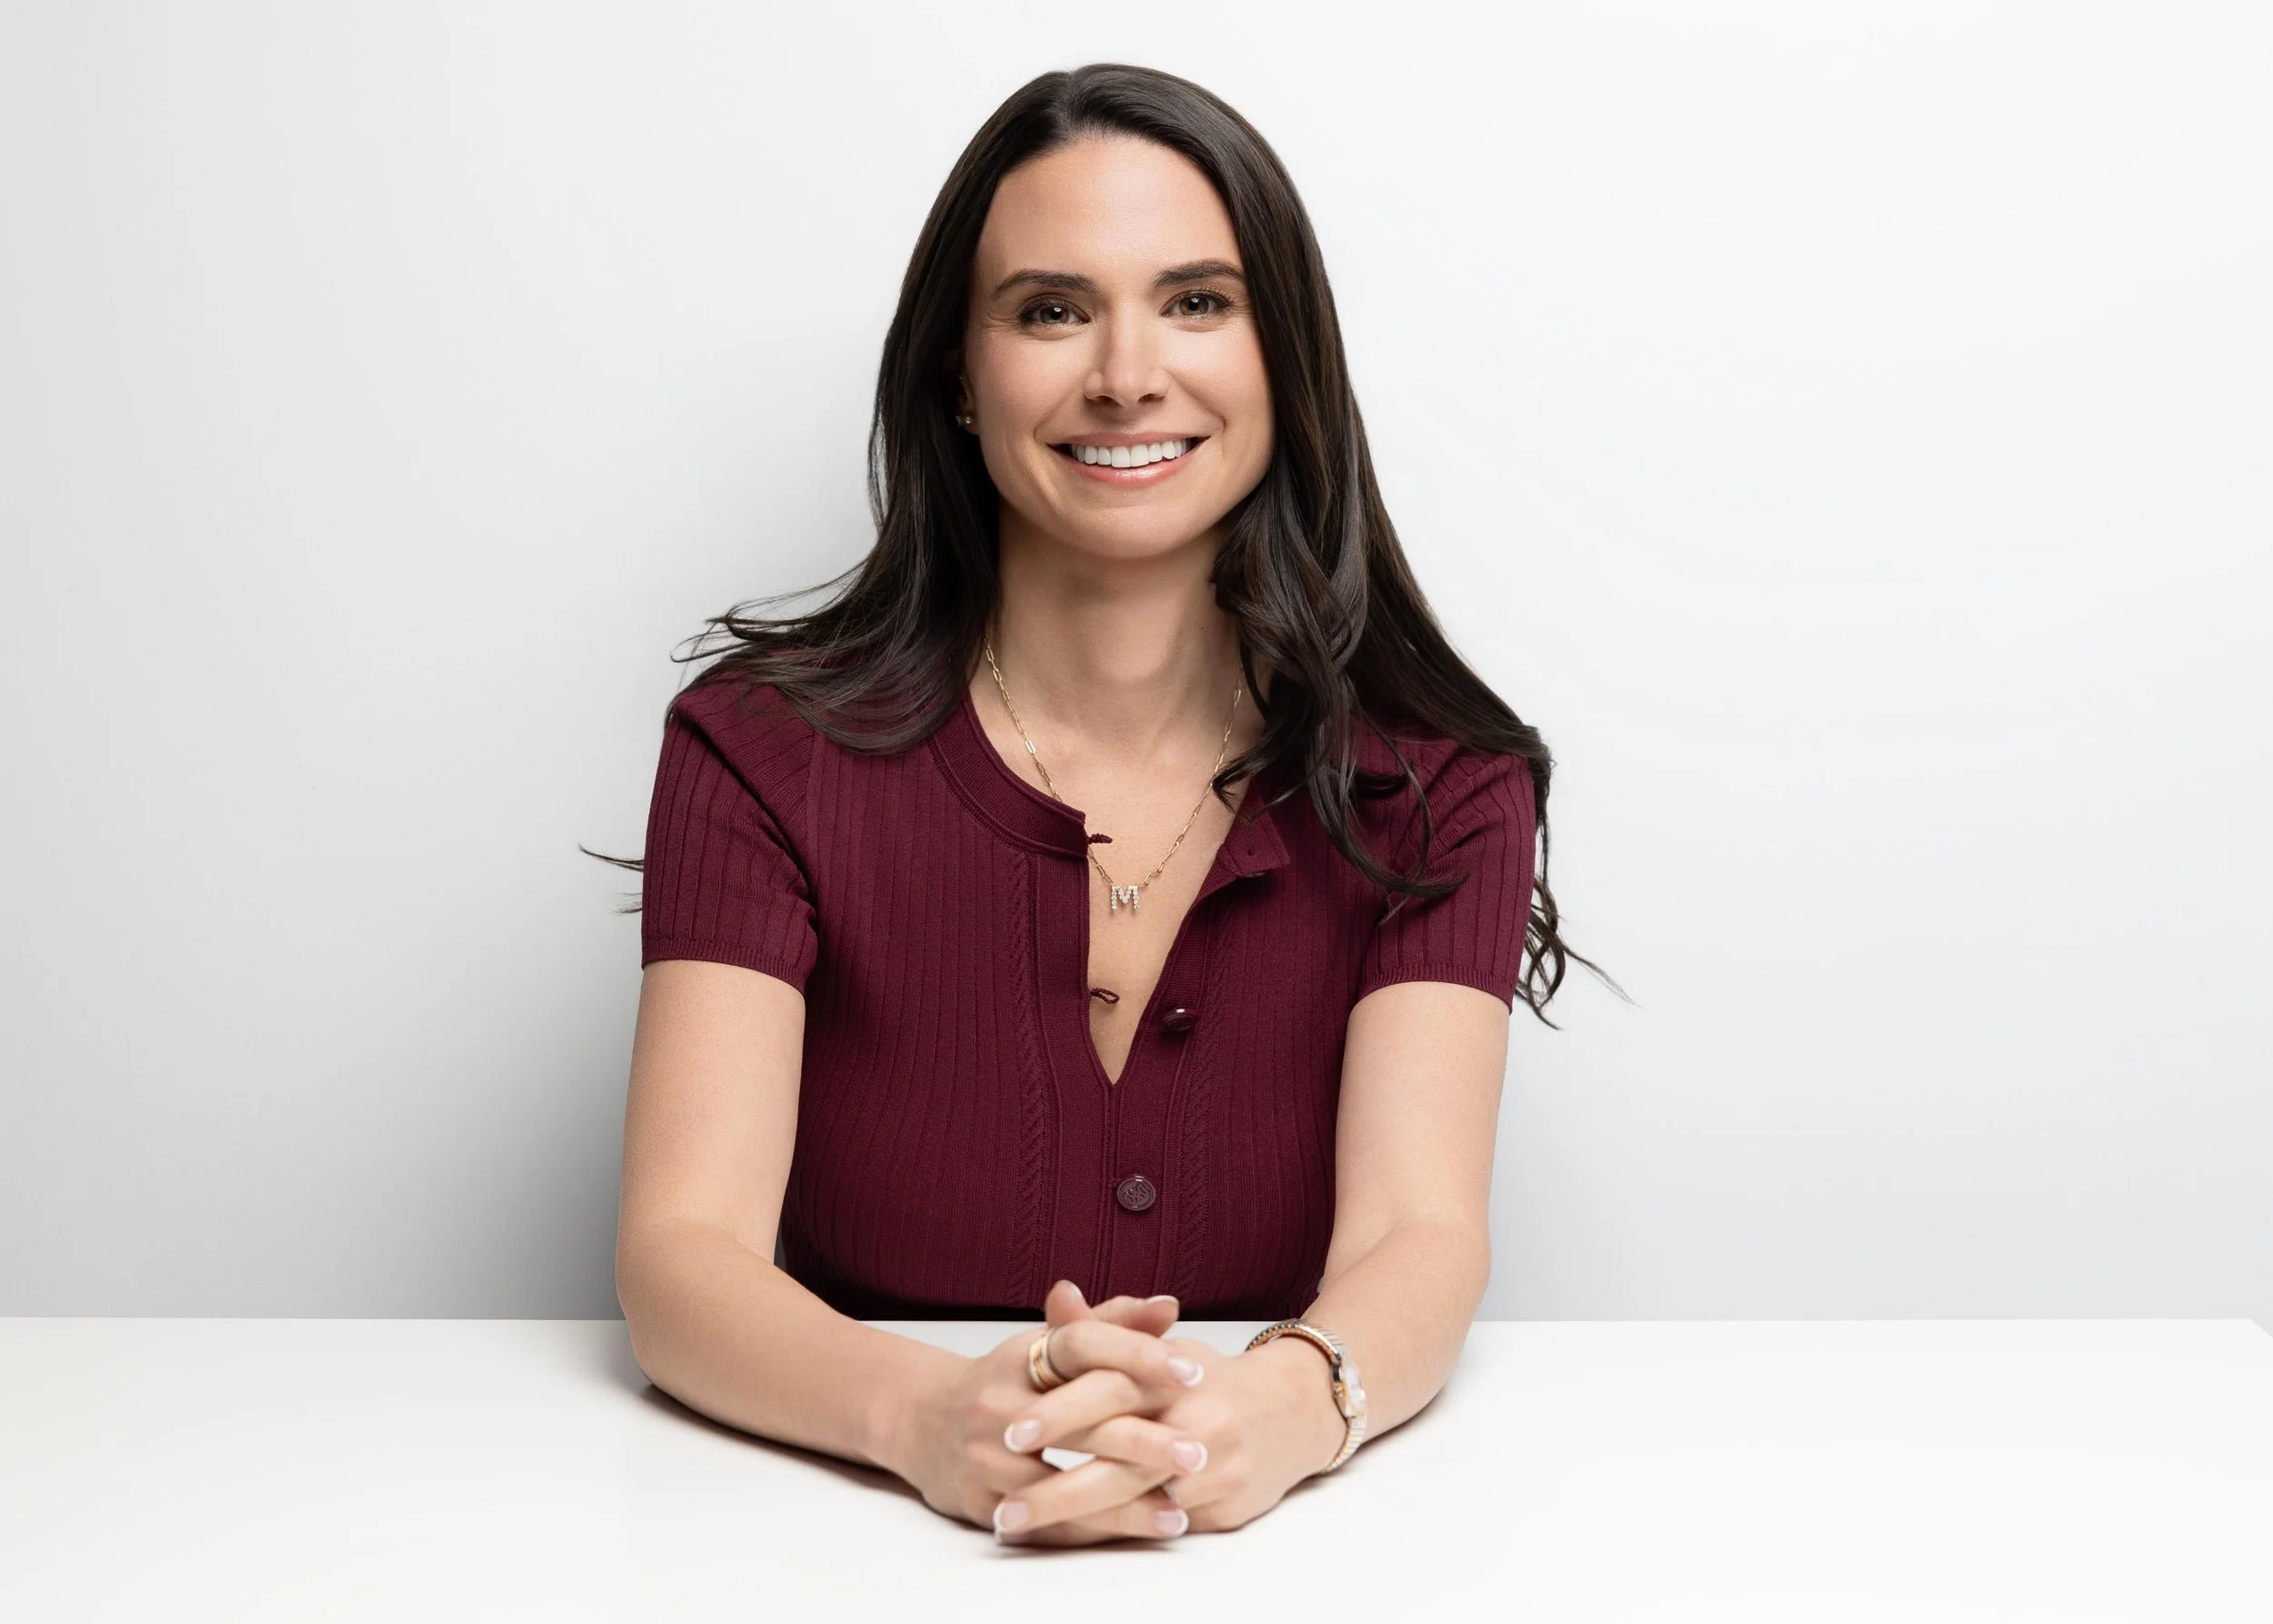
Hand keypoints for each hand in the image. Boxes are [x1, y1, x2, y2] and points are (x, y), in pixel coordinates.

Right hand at [883, 1281, 1205, 1545]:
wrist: (922, 1421)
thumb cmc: (1004, 1381)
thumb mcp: (1047, 1345)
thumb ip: (1111, 1325)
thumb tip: (1168, 1306)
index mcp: (1022, 1355)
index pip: (1084, 1343)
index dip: (1140, 1353)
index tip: (1193, 1372)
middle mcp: (999, 1401)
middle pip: (1079, 1419)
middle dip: (1144, 1440)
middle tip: (1197, 1452)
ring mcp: (983, 1454)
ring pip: (1061, 1483)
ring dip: (1123, 1502)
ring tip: (1179, 1510)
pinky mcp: (977, 1500)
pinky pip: (1042, 1523)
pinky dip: (1091, 1529)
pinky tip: (1134, 1531)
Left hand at [999, 1312, 1348, 1536]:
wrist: (1291, 1411)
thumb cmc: (1206, 1380)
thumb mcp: (1157, 1348)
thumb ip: (1102, 1328)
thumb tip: (1058, 1294)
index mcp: (1172, 1371)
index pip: (1111, 1388)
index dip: (1060, 1411)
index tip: (1011, 1432)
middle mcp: (1197, 1417)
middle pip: (1118, 1456)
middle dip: (1058, 1486)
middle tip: (1006, 1507)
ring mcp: (1215, 1465)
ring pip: (1136, 1499)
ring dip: (1076, 1518)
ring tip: (1022, 1528)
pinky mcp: (1225, 1505)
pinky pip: (1159, 1524)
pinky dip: (1113, 1531)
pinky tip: (1068, 1537)